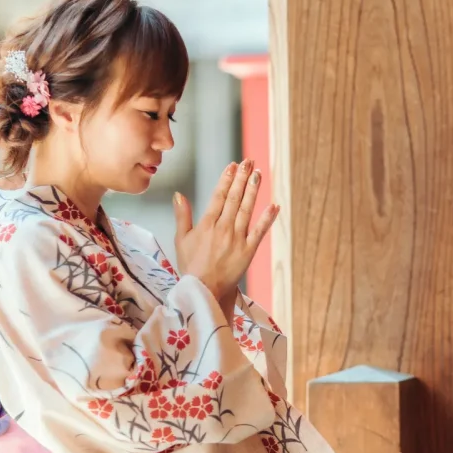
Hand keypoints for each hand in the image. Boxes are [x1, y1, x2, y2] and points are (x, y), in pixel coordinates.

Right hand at [173, 160, 278, 301]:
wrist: (204, 291)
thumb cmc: (191, 266)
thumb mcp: (181, 240)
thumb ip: (182, 216)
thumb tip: (178, 195)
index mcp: (206, 225)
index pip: (218, 196)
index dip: (226, 179)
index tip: (233, 165)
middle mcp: (223, 229)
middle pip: (234, 198)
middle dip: (242, 178)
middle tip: (249, 161)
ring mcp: (237, 239)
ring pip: (247, 210)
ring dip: (253, 190)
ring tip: (258, 174)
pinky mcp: (248, 251)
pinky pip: (259, 231)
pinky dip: (267, 218)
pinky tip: (273, 205)